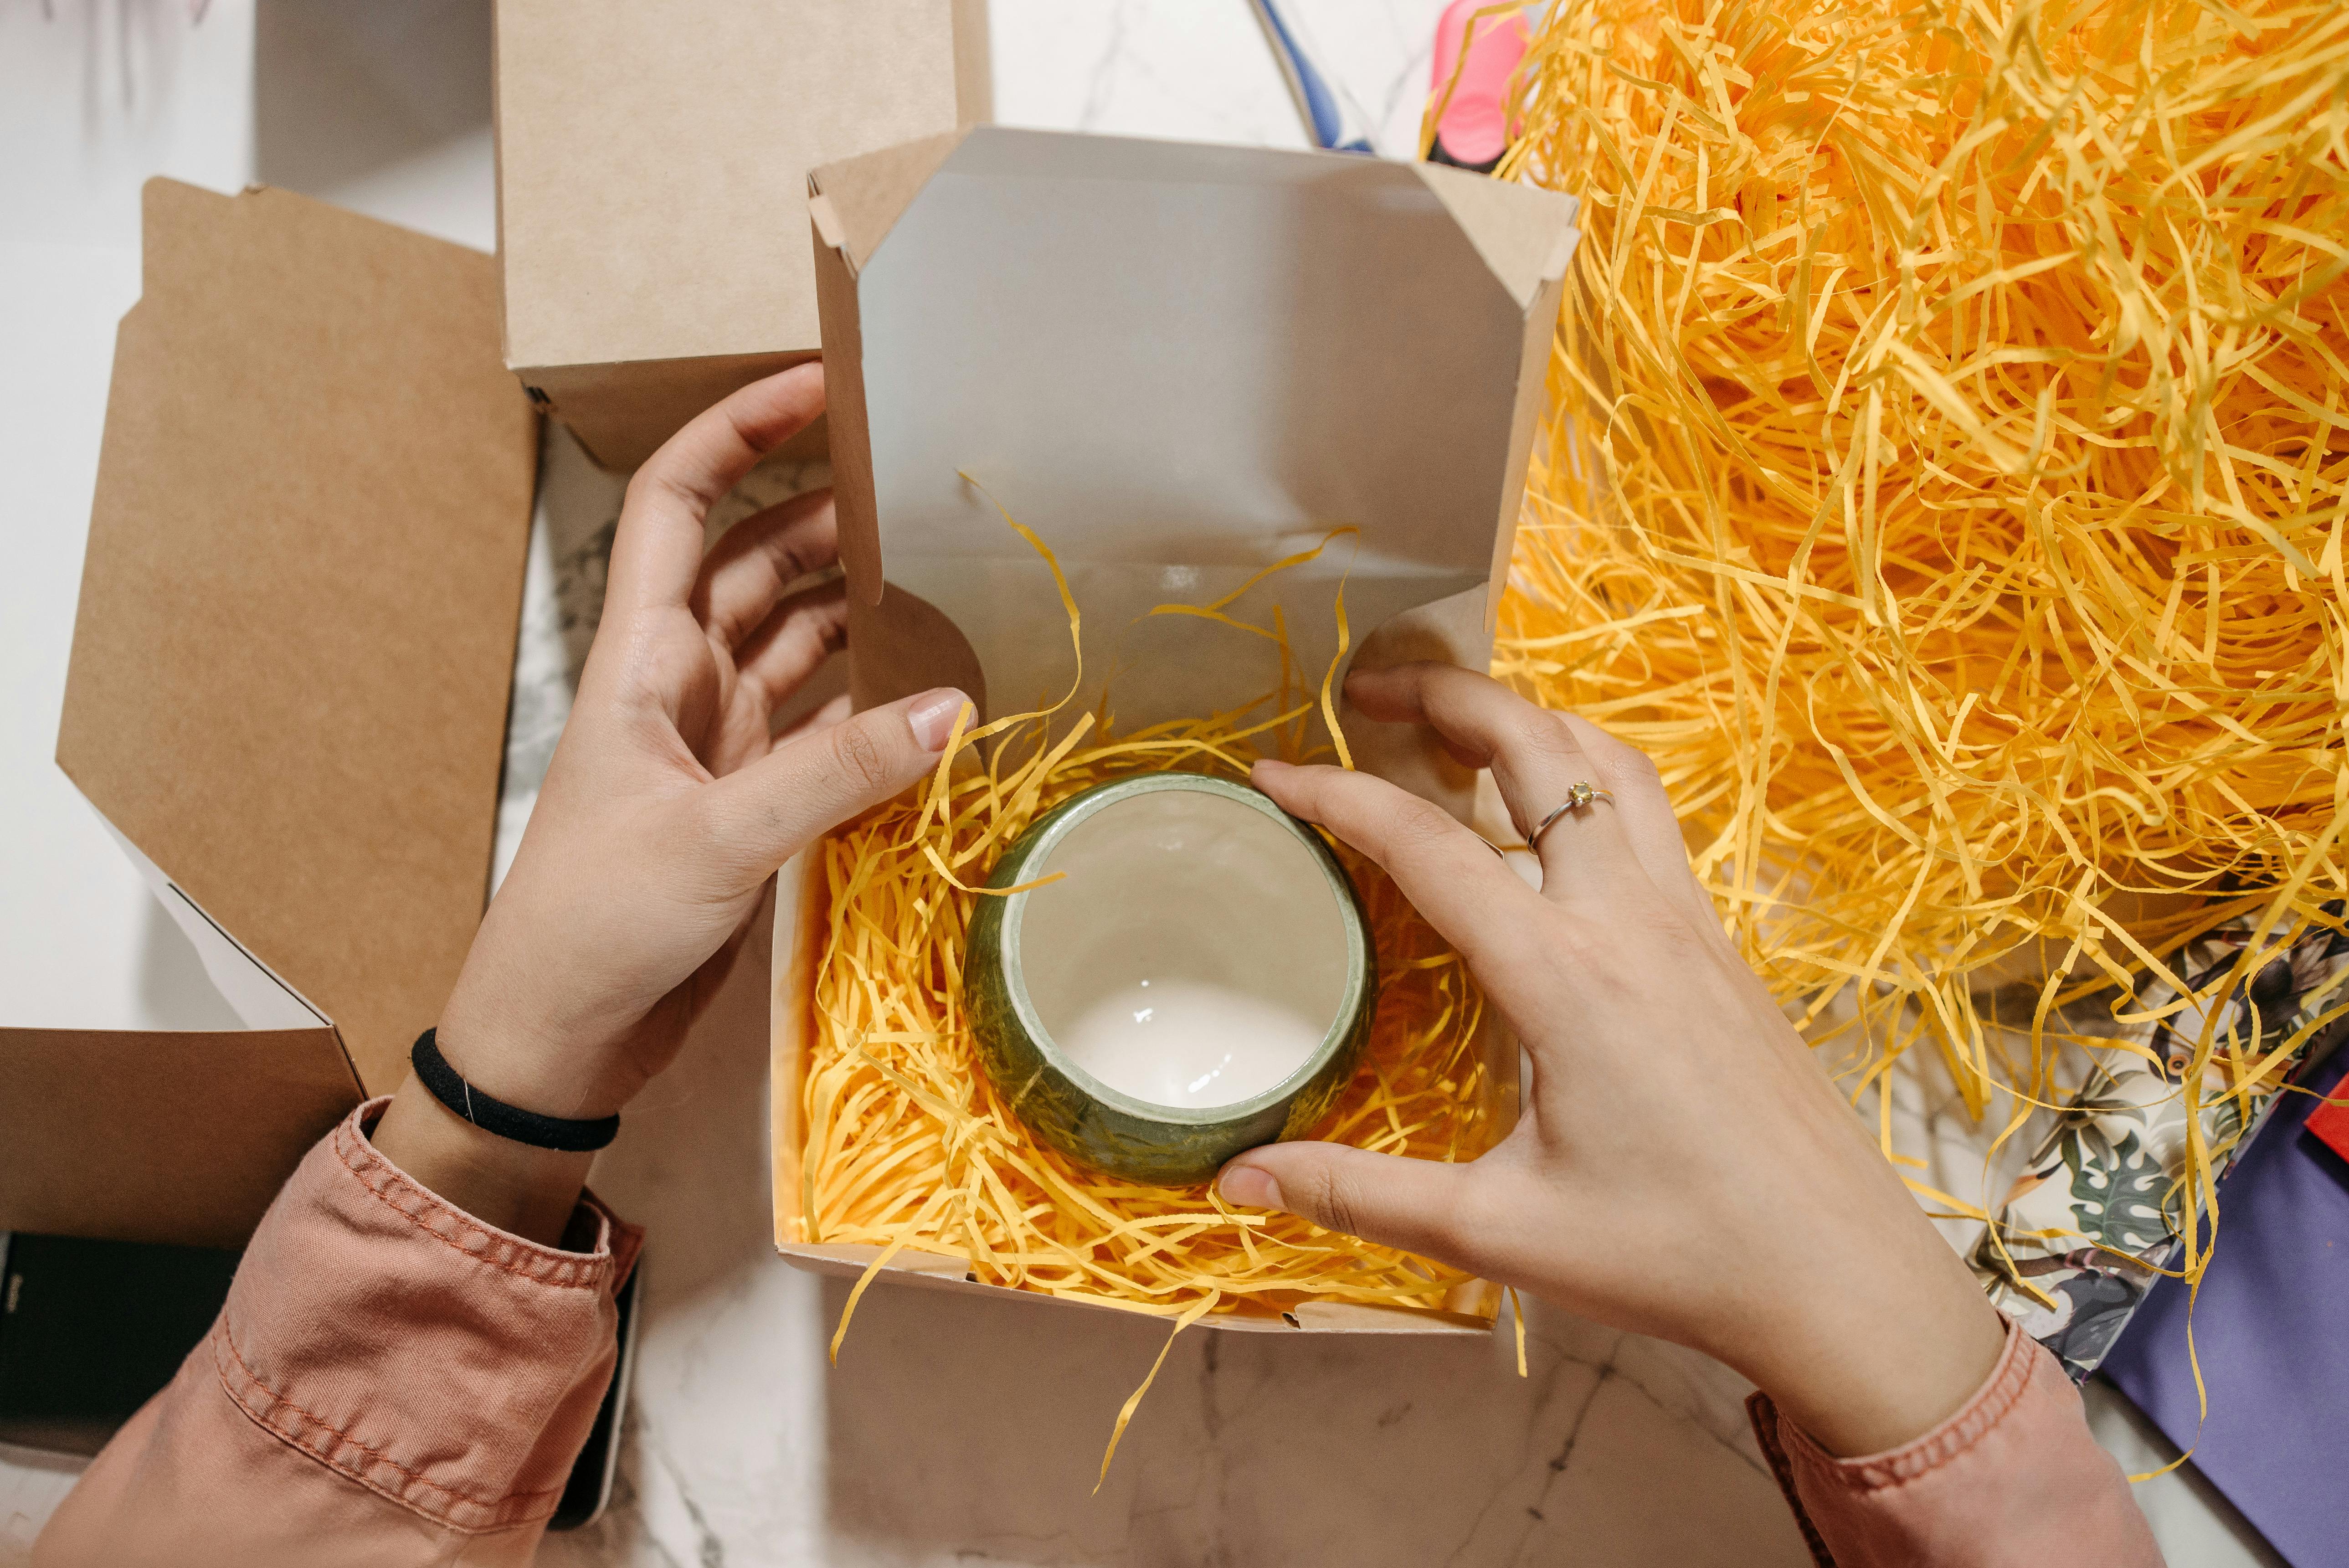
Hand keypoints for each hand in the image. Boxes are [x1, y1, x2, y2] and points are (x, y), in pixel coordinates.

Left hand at [371, 367, 966, 1242]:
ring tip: (939, 568)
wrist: (560, 1031)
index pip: (676, 501)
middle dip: (822, 508)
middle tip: (916, 478)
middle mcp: (677, 680)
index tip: (815, 383)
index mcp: (640, 655)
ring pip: (792, 637)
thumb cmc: (599, 918)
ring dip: (853, 600)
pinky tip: (927, 685)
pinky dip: (866, 698)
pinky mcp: (745, 799)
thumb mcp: (718, 837)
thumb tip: (955, 708)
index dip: (736, 431)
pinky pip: (817, 721)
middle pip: (752, 559)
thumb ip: (837, 770)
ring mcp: (714, 740)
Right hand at [1219, 664, 2004, 1456]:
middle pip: (1536, 748)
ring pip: (1607, 762)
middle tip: (1367, 690)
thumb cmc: (1675, 1257)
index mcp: (1565, 977)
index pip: (1429, 845)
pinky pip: (1647, 812)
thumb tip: (1236, 1179)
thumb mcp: (1501, 1233)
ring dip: (1526, 718)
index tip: (1271, 773)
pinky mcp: (1718, 943)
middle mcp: (1630, 920)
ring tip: (1455, 724)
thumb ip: (1360, 1196)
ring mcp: (1686, 921)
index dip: (1339, 795)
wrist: (1839, 1275)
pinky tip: (1550, 810)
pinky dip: (1584, 770)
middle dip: (1446, 695)